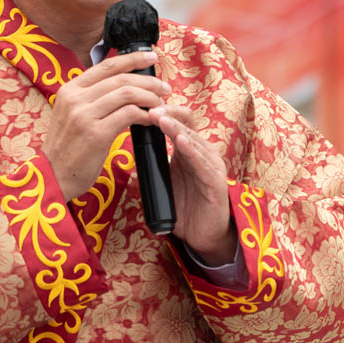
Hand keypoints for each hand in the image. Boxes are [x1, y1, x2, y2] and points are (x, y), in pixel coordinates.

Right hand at [44, 51, 166, 201]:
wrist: (52, 176)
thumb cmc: (67, 148)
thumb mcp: (71, 114)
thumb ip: (91, 98)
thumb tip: (121, 85)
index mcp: (69, 89)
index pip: (107, 65)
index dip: (132, 59)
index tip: (151, 57)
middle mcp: (75, 98)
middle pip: (121, 78)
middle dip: (148, 81)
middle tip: (164, 88)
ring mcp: (84, 115)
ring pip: (127, 94)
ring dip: (150, 97)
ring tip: (161, 104)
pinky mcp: (96, 133)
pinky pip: (129, 115)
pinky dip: (145, 115)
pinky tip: (152, 120)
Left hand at [150, 104, 237, 262]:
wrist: (204, 236)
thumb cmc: (186, 209)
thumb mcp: (163, 188)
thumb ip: (149, 176)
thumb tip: (127, 170)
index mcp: (188, 151)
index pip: (178, 122)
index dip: (162, 113)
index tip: (142, 106)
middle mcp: (202, 153)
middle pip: (187, 125)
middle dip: (167, 115)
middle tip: (149, 107)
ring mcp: (211, 166)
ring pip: (193, 140)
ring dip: (176, 128)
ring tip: (160, 118)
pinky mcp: (216, 182)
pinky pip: (203, 163)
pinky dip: (192, 151)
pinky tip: (181, 141)